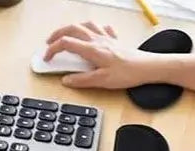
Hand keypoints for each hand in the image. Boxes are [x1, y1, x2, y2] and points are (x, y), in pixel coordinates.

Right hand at [44, 22, 161, 88]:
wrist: (147, 68)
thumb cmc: (128, 74)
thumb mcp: (102, 81)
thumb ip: (82, 80)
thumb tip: (66, 80)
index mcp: (92, 49)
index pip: (65, 44)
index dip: (52, 50)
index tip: (47, 58)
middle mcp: (98, 40)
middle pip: (72, 29)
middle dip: (57, 34)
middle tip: (49, 43)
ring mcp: (107, 39)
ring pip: (85, 25)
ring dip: (73, 28)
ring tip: (67, 34)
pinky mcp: (116, 41)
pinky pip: (103, 29)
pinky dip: (94, 29)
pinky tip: (95, 33)